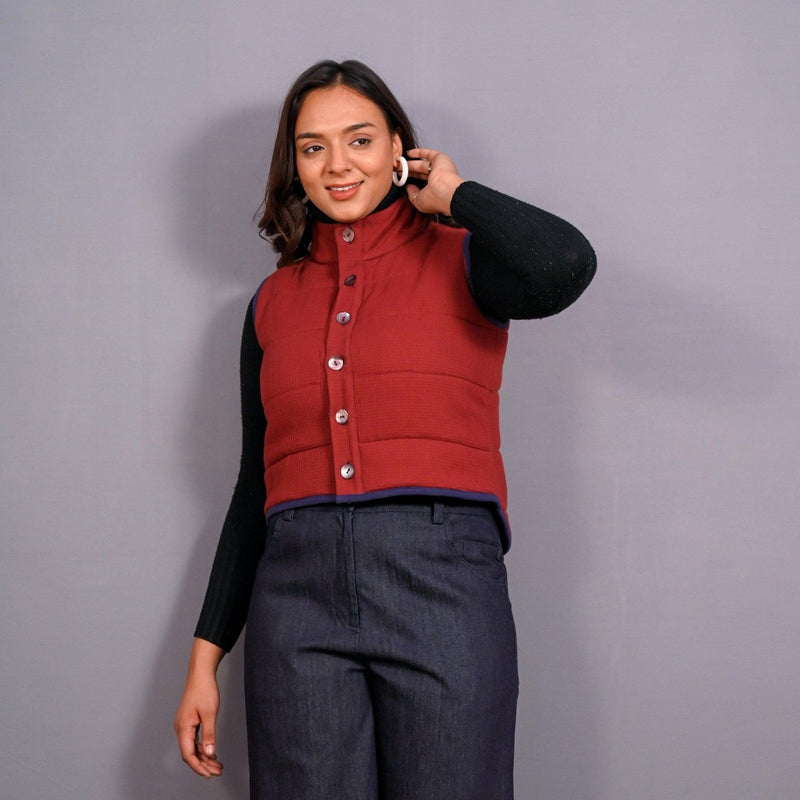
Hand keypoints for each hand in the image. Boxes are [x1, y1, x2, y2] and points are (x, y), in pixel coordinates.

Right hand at [174, 640, 224, 777]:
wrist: (201, 673)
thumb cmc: (204, 690)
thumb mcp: (210, 713)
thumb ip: (209, 734)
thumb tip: (209, 753)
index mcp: (183, 728)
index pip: (188, 754)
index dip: (198, 767)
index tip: (208, 775)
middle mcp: (181, 728)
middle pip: (190, 753)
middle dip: (203, 764)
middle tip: (218, 771)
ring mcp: (185, 725)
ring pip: (193, 747)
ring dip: (204, 757)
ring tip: (218, 765)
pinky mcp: (190, 721)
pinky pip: (195, 739)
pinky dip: (203, 747)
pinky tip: (212, 752)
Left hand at [405, 147, 465, 215]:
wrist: (445, 190)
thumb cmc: (435, 199)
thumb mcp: (418, 201)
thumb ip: (412, 194)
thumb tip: (409, 187)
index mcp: (435, 189)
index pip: (421, 183)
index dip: (410, 179)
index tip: (400, 178)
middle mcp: (438, 178)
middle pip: (420, 172)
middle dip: (408, 170)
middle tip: (398, 168)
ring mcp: (439, 168)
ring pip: (422, 164)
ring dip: (411, 163)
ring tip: (399, 162)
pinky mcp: (440, 158)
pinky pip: (428, 153)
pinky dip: (419, 152)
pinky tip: (409, 153)